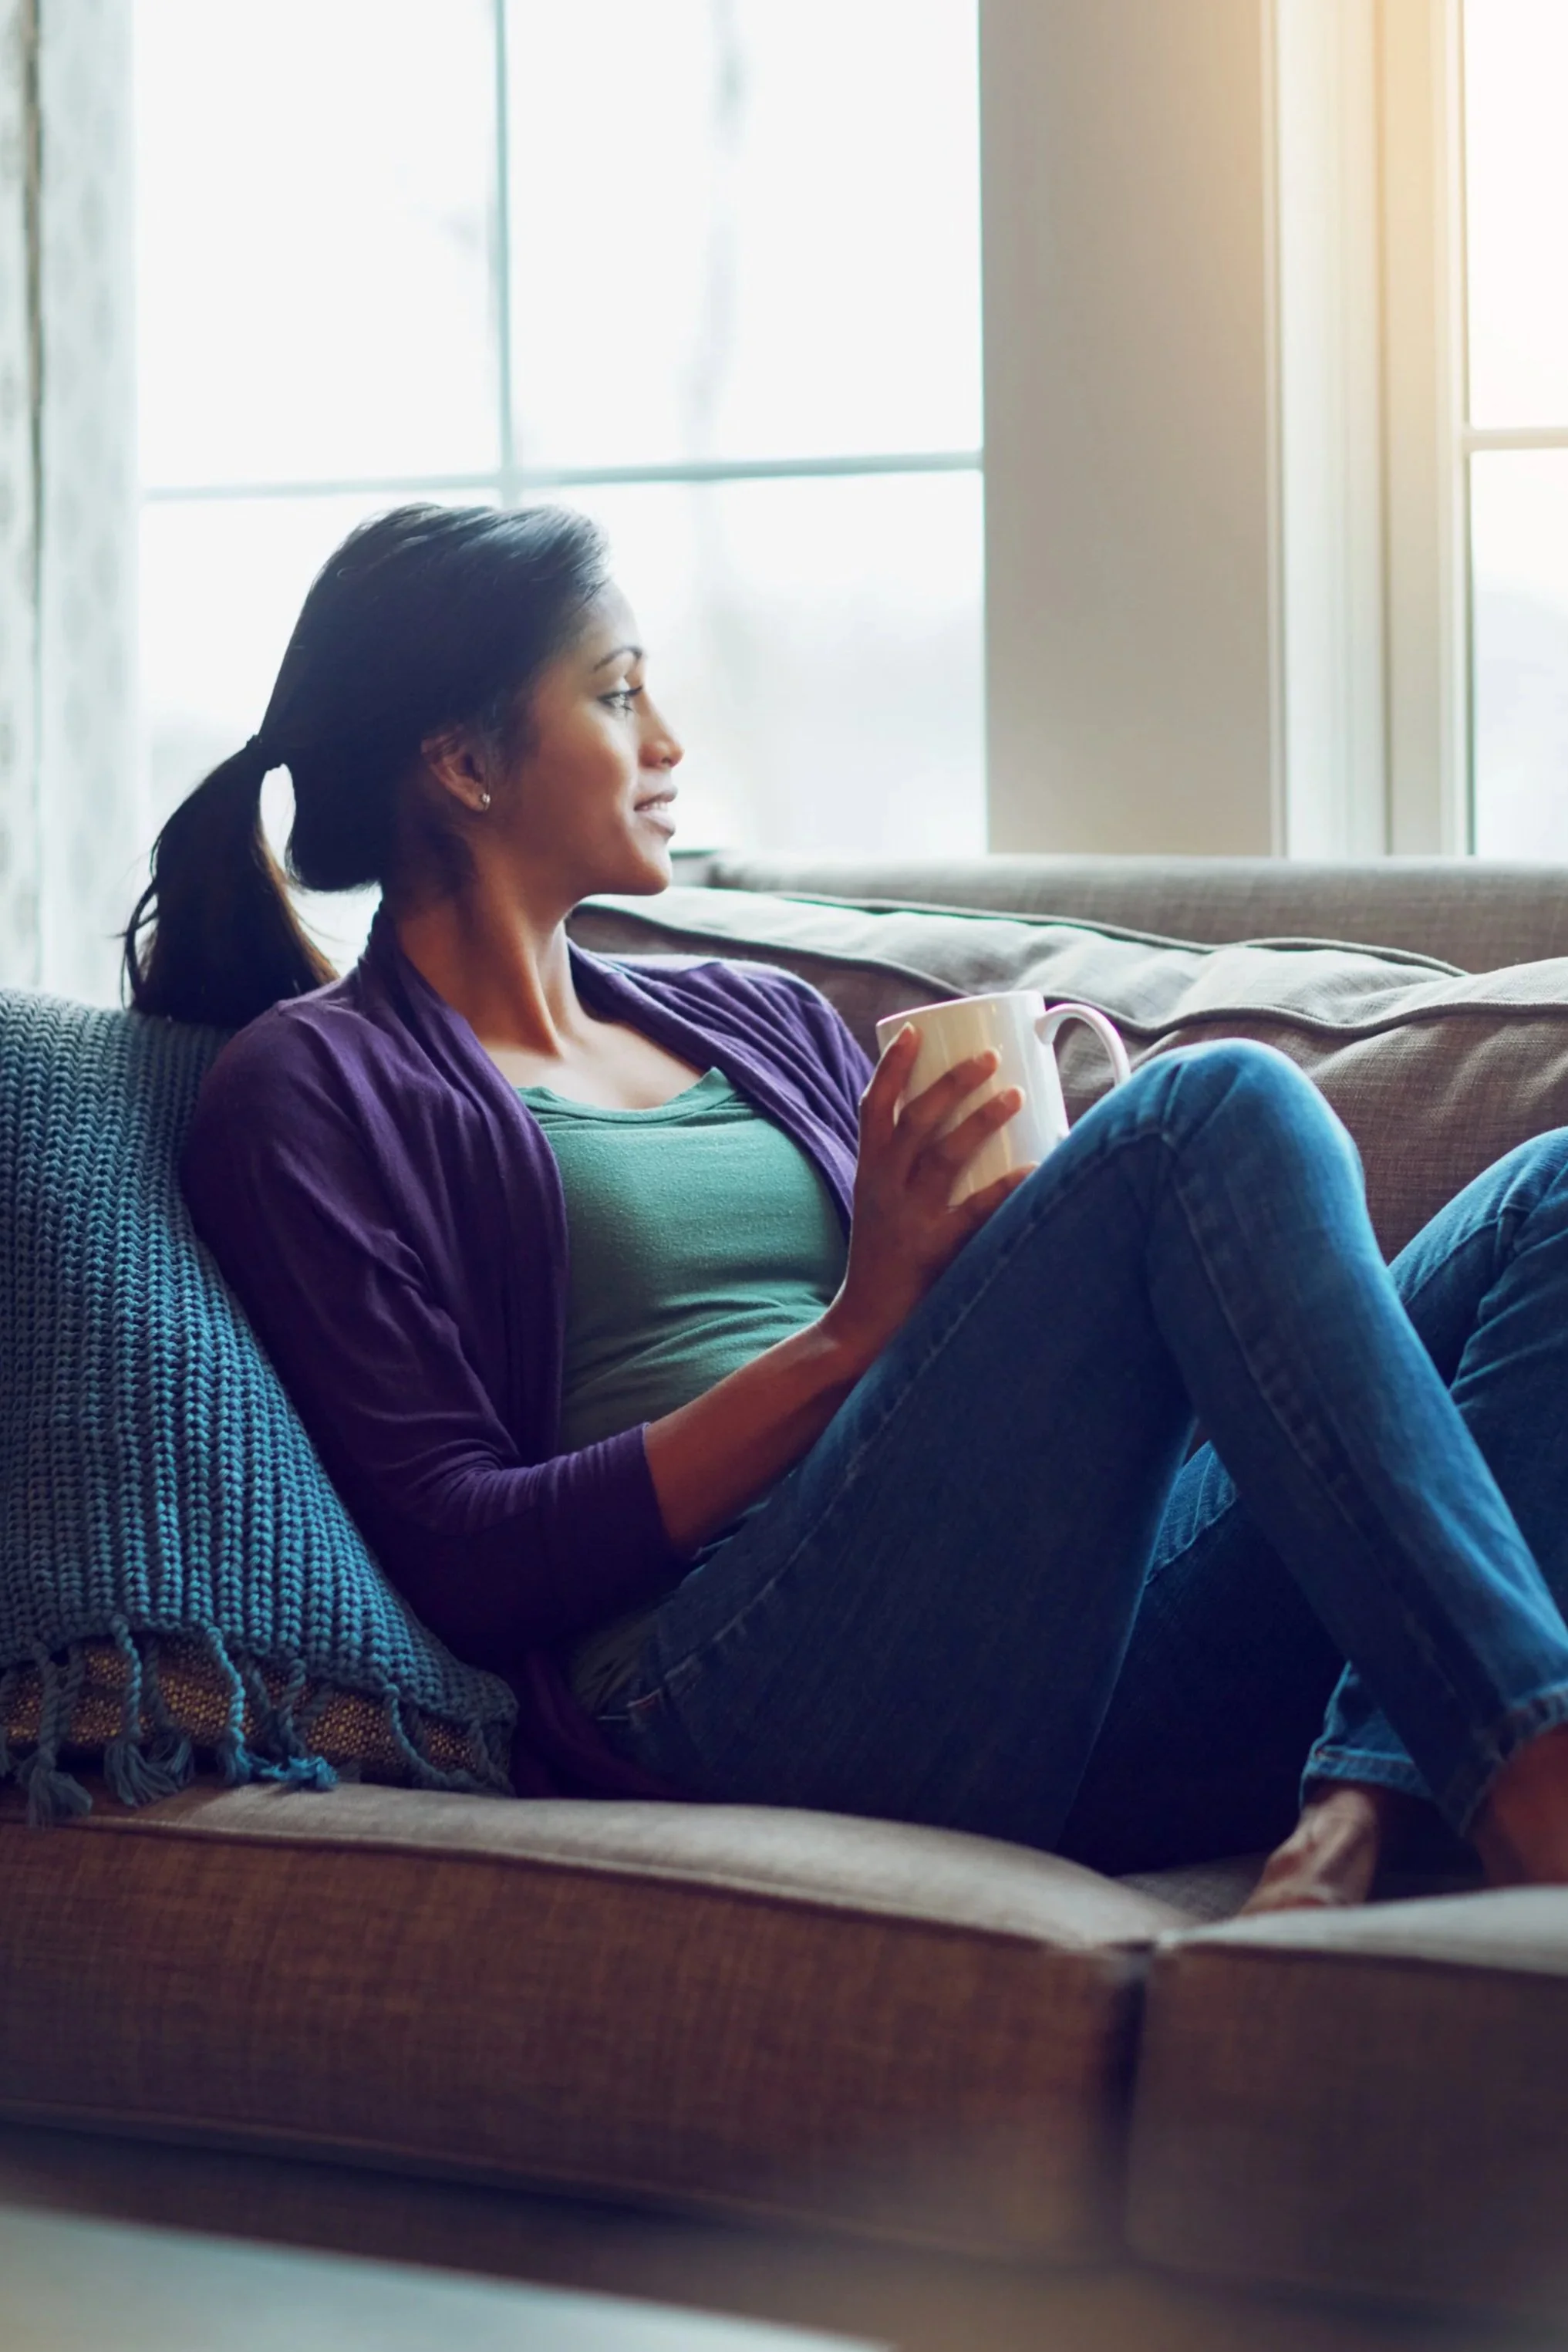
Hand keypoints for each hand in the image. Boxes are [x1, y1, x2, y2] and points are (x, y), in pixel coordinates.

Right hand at [822, 1027, 1032, 1372]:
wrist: (863, 1328)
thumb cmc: (885, 1264)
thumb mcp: (883, 1209)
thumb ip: (912, 1176)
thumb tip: (970, 1133)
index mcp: (868, 1174)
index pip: (872, 1108)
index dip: (891, 1067)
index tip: (913, 1030)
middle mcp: (882, 1189)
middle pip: (914, 1120)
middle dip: (951, 1082)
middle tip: (990, 1055)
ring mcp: (908, 1219)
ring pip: (943, 1155)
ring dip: (980, 1119)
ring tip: (1014, 1094)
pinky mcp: (933, 1250)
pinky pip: (975, 1210)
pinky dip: (1006, 1186)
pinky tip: (1035, 1168)